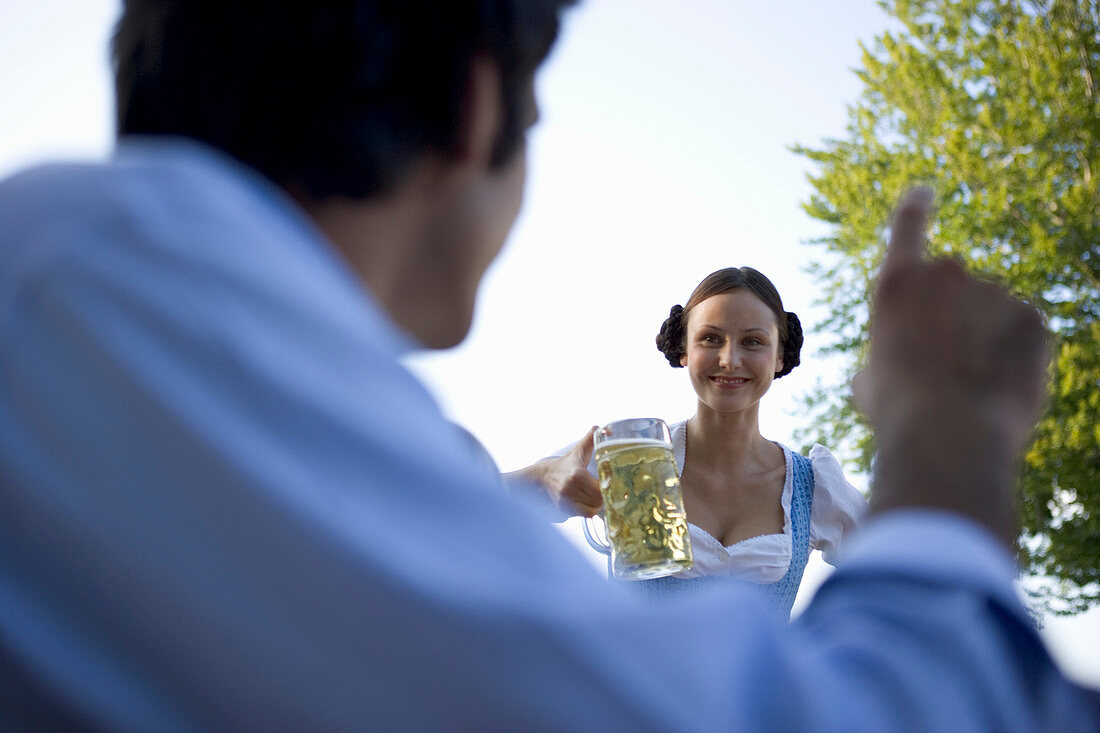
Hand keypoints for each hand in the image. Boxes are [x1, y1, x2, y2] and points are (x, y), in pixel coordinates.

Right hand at [505, 427, 602, 517]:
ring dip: (595, 506)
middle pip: (598, 502)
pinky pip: (582, 516)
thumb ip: (592, 437)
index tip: (609, 485)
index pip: (600, 490)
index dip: (607, 489)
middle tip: (604, 492)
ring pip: (591, 512)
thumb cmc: (566, 463)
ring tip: (594, 497)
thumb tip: (607, 430)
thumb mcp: (579, 449)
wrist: (543, 476)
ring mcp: (565, 501)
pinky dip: (587, 511)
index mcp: (577, 474)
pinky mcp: (562, 510)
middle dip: (603, 498)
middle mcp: (569, 489)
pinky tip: (585, 502)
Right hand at [854, 188, 1050, 543]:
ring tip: (968, 388)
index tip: (925, 191)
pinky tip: (996, 385)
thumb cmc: (897, 412)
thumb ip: (882, 356)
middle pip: (954, 287)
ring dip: (983, 340)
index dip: (916, 206)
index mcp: (898, 283)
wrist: (949, 435)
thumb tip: (888, 369)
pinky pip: (1022, 332)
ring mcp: (994, 292)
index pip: (908, 225)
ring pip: (990, 313)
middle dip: (952, 317)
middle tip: (943, 366)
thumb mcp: (868, 381)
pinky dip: (1013, 356)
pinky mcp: (1032, 317)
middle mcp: (948, 273)